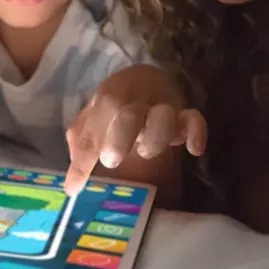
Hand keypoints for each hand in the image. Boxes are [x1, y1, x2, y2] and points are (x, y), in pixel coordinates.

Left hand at [63, 65, 206, 195]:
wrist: (148, 79)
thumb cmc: (116, 106)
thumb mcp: (94, 119)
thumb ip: (82, 142)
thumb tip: (73, 179)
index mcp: (106, 99)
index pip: (91, 133)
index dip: (81, 163)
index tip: (74, 188)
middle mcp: (134, 100)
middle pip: (128, 115)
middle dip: (119, 139)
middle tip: (111, 160)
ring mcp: (162, 105)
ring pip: (163, 116)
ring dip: (155, 137)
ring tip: (146, 152)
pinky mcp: (185, 113)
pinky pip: (195, 119)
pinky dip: (196, 133)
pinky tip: (193, 150)